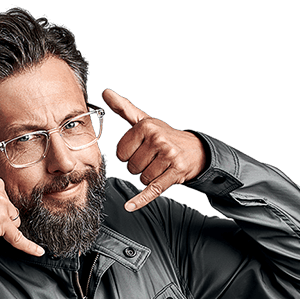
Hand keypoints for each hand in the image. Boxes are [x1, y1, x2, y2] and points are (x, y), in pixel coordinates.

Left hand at [102, 89, 206, 211]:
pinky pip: (152, 189)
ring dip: (147, 176)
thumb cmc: (164, 136)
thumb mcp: (144, 120)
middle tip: (151, 158)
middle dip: (138, 166)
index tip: (139, 149)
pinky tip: (130, 206)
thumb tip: (105, 92)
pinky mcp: (175, 173)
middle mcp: (158, 139)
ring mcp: (168, 157)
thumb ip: (124, 108)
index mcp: (147, 126)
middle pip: (131, 167)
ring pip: (142, 178)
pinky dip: (140, 200)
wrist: (194, 149)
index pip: (121, 153)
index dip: (127, 155)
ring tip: (158, 166)